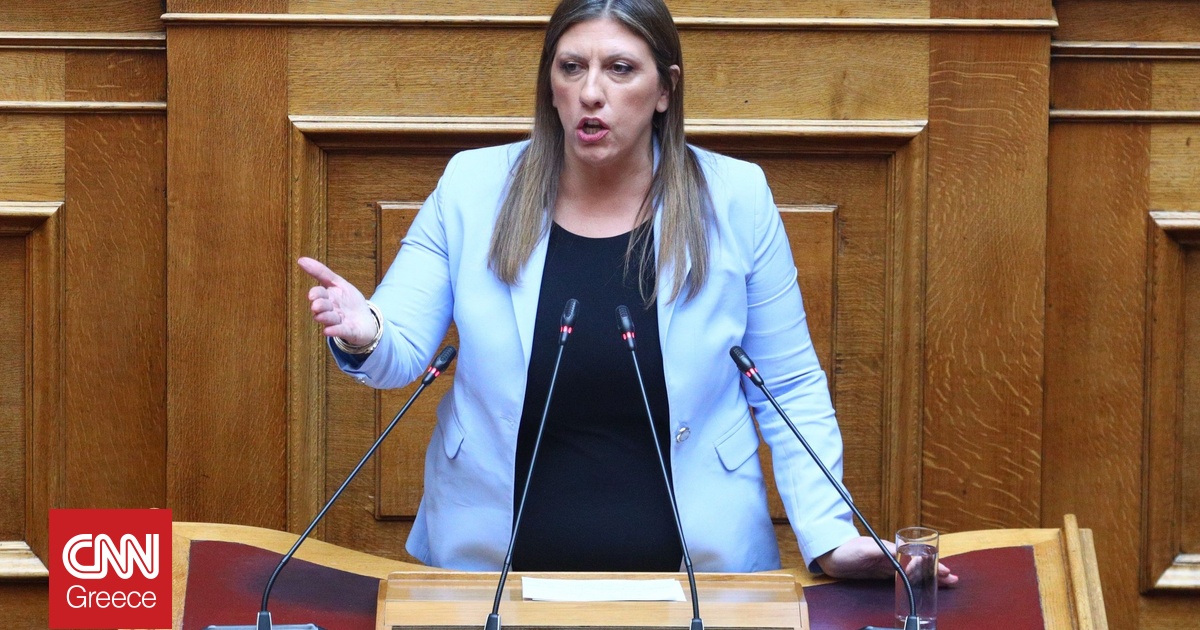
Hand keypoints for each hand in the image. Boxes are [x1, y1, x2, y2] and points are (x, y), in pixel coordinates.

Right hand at [298, 257, 376, 345]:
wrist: (366, 321)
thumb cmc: (349, 301)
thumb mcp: (339, 283)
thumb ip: (321, 272)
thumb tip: (301, 259)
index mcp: (328, 297)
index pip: (318, 294)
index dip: (316, 294)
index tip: (312, 294)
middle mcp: (331, 310)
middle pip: (322, 307)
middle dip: (319, 305)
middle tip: (317, 306)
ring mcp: (338, 321)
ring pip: (329, 319)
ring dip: (326, 317)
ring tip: (322, 315)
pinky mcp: (348, 331)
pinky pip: (340, 331)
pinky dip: (335, 331)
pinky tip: (328, 330)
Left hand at [815, 536, 958, 586]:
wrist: (830, 554)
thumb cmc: (848, 548)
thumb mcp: (869, 549)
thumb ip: (888, 553)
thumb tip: (908, 556)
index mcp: (892, 550)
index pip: (917, 558)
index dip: (931, 565)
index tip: (944, 571)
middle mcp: (892, 557)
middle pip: (918, 565)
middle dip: (935, 572)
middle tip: (952, 579)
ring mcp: (887, 566)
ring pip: (913, 573)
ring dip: (928, 578)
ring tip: (944, 582)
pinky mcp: (880, 573)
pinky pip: (902, 579)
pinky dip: (914, 582)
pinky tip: (921, 586)